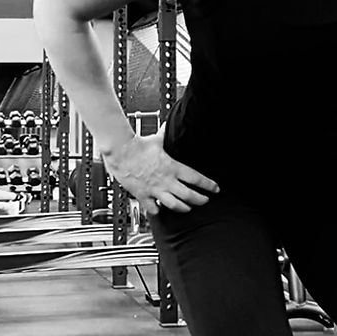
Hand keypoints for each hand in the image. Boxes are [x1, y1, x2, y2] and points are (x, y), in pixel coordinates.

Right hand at [104, 130, 218, 215]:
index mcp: (173, 167)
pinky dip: (158, 211)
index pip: (197, 178)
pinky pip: (153, 208)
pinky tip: (160, 209)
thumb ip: (165, 135)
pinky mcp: (143, 195)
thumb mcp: (157, 139)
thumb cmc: (138, 145)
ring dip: (184, 208)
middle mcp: (166, 180)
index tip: (215, 189)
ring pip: (175, 205)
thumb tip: (170, 125)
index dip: (209, 185)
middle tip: (205, 201)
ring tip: (187, 208)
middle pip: (190, 196)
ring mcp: (155, 189)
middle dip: (200, 200)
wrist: (120, 151)